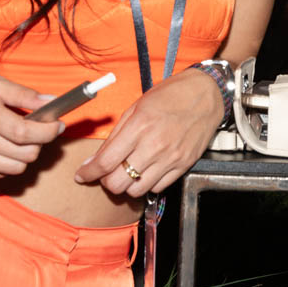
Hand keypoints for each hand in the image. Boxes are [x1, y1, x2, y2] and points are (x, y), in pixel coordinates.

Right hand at [0, 75, 62, 178]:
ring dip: (24, 156)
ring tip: (19, 142)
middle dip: (39, 144)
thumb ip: (22, 94)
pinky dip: (7, 164)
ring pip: (14, 168)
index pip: (22, 131)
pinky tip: (0, 149)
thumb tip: (52, 103)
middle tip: (38, 133)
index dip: (47, 132)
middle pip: (22, 153)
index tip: (57, 127)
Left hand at [74, 69, 223, 196]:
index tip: (82, 175)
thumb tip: (95, 160)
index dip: (88, 173)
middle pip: (118, 182)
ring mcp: (170, 158)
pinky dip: (147, 185)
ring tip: (127, 173)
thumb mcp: (136, 108)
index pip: (106, 162)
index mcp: (139, 126)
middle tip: (106, 174)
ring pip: (136, 190)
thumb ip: (115, 136)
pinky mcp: (183, 166)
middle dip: (106, 182)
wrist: (206, 96)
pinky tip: (146, 172)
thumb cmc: (170, 96)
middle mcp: (154, 145)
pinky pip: (157, 188)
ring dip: (126, 185)